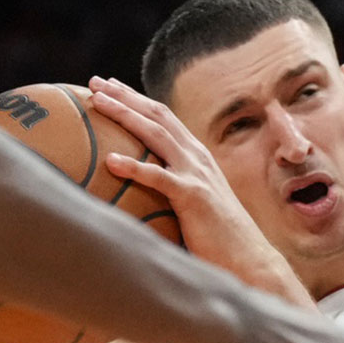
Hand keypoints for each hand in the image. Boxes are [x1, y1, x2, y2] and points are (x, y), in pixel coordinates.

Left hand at [87, 76, 284, 284]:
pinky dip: (134, 167)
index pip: (163, 118)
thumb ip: (176, 187)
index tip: (109, 87)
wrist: (249, 259)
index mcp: (197, 157)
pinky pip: (159, 177)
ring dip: (124, 115)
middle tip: (94, 83)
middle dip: (124, 96)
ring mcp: (196, 175)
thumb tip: (146, 187)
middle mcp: (197, 158)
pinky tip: (110, 162)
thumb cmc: (219, 239)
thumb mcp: (196, 203)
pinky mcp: (193, 197)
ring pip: (155, 135)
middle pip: (156, 116)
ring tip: (96, 102)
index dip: (135, 99)